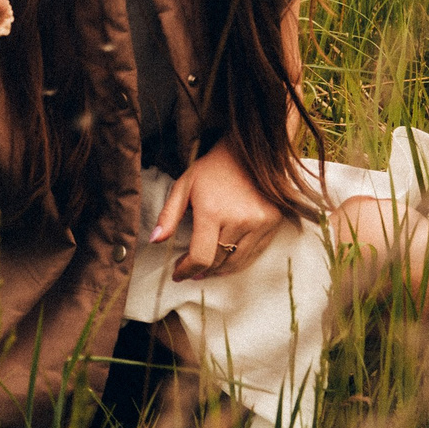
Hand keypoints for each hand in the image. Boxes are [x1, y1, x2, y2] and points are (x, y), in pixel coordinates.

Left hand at [151, 145, 285, 280]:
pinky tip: (226, 261)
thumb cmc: (211, 170)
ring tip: (205, 269)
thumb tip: (154, 241)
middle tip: (189, 269)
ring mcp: (259, 223)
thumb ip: (168, 215)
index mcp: (212, 211)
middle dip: (199, 270)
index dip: (186, 270)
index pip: (200, 257)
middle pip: (217, 262)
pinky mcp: (273, 223)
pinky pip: (254, 254)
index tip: (177, 274)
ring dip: (218, 270)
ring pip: (236, 262)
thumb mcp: (183, 186)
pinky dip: (238, 262)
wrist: (250, 153)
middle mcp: (239, 220)